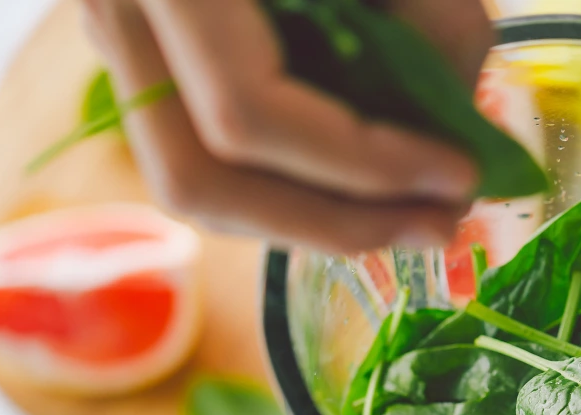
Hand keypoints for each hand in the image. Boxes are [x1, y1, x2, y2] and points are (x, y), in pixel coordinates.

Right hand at [80, 0, 492, 252]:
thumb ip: (433, 17)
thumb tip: (459, 124)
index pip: (246, 113)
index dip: (362, 165)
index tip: (461, 174)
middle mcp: (119, 8)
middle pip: (199, 179)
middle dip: (334, 225)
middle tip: (440, 228)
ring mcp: (124, 36)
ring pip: (191, 181)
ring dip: (311, 220)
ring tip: (413, 215)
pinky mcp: (150, 52)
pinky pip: (204, 150)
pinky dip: (289, 183)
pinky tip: (362, 182)